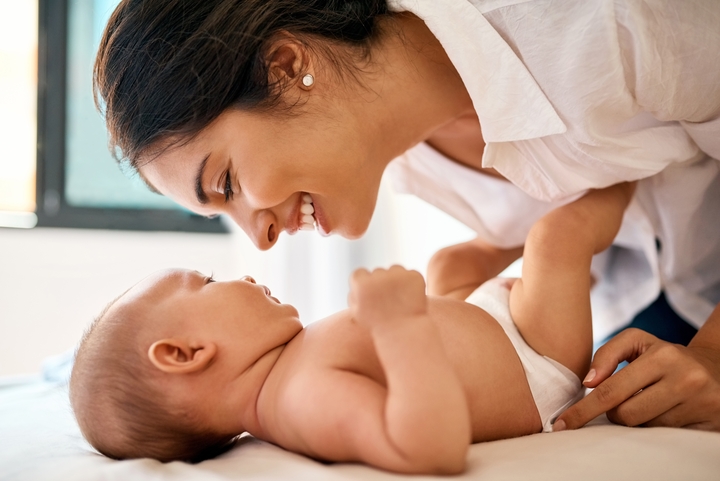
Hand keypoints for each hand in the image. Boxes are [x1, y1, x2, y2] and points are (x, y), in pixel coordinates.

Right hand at [348, 266, 427, 327]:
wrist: (405, 333)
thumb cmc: (378, 326)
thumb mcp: (358, 313)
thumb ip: (354, 295)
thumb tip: (358, 280)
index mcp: (362, 284)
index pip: (359, 274)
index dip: (363, 284)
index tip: (369, 295)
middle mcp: (378, 275)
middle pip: (378, 272)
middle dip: (381, 283)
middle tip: (387, 302)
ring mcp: (398, 275)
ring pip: (395, 271)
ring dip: (396, 281)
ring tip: (399, 301)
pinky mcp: (414, 276)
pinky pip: (410, 275)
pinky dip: (411, 284)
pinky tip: (410, 299)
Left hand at [555, 328, 719, 430]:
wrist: (716, 368)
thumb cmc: (665, 355)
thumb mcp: (637, 341)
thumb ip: (607, 354)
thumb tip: (589, 382)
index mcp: (663, 356)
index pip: (610, 391)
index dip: (583, 411)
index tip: (561, 425)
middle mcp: (685, 379)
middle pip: (626, 416)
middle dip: (616, 412)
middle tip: (627, 400)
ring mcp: (702, 404)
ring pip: (646, 429)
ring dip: (640, 420)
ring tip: (653, 401)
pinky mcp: (711, 424)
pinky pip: (668, 438)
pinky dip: (659, 427)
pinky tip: (669, 411)